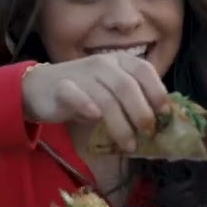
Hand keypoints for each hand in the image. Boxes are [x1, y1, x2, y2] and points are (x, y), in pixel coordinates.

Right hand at [21, 53, 169, 151]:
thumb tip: (160, 122)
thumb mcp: (113, 91)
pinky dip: (86, 105)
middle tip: (148, 133)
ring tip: (129, 145)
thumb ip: (133, 100)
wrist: (41, 88)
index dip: (157, 91)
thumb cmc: (85, 92)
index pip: (144, 70)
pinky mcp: (61, 87)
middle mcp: (103, 63)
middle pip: (127, 87)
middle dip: (141, 112)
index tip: (165, 114)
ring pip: (106, 98)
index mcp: (120, 61)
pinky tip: (95, 118)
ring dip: (120, 124)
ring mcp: (81, 74)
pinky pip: (75, 95)